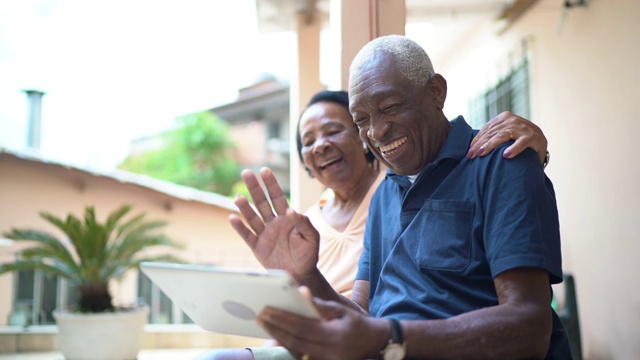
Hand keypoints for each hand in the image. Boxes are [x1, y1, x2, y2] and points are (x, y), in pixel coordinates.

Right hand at [229, 168, 319, 278]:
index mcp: (287, 218)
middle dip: (254, 188)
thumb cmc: (308, 254)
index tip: (264, 170)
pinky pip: (247, 236)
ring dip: (245, 207)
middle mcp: (273, 223)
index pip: (277, 197)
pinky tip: (233, 218)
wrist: (301, 275)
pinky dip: (240, 227)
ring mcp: (264, 234)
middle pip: (261, 202)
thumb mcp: (311, 237)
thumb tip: (290, 210)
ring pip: (252, 218)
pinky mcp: (257, 247)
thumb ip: (303, 223)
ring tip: (238, 198)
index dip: (271, 184)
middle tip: (246, 173)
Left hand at [258, 287, 383, 359]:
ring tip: (265, 326)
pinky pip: (301, 357)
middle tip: (260, 317)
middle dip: (275, 329)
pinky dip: (288, 347)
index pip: (302, 327)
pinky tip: (278, 338)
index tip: (267, 310)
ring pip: (295, 351)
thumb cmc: (356, 324)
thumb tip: (301, 292)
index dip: (282, 319)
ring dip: (278, 339)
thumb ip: (320, 304)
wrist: (373, 344)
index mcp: (334, 336)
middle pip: (295, 341)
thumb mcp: (341, 310)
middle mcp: (329, 353)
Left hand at [467, 111, 547, 164]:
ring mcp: (522, 128)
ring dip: (490, 145)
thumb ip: (492, 135)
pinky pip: (521, 143)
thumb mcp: (505, 134)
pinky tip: (506, 155)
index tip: (468, 151)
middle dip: (479, 145)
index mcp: (504, 118)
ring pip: (502, 136)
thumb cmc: (518, 139)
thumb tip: (472, 146)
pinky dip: (514, 148)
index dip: (476, 141)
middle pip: (492, 133)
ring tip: (481, 154)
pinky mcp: (532, 137)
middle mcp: (512, 120)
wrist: (540, 142)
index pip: (487, 130)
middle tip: (471, 156)